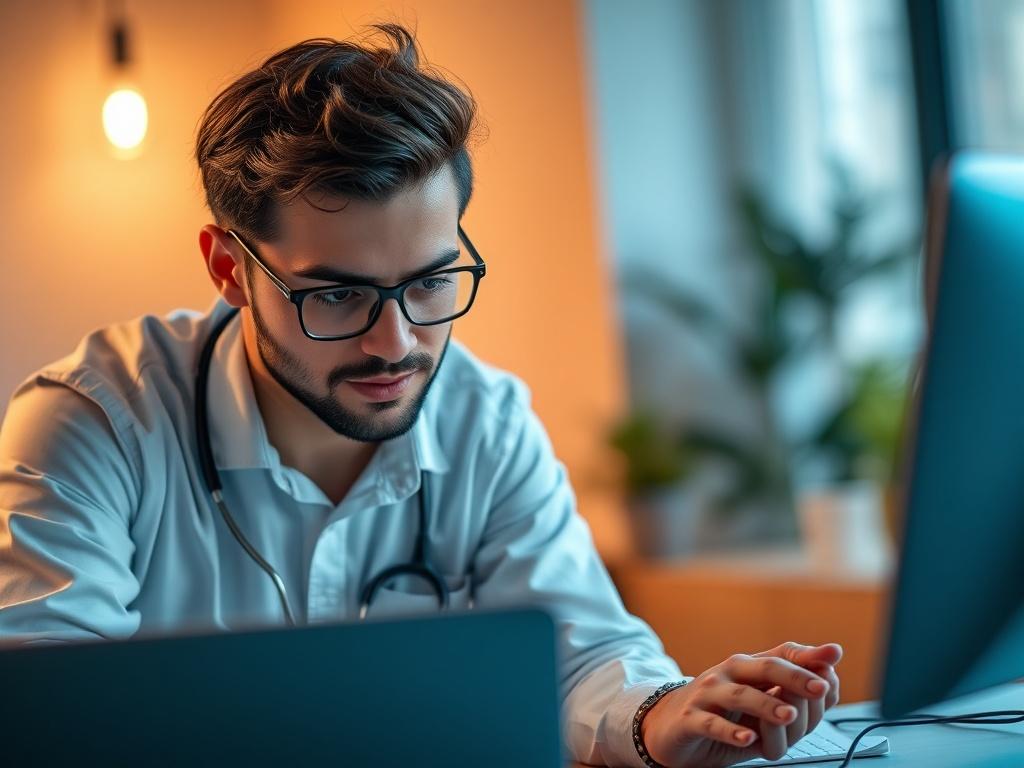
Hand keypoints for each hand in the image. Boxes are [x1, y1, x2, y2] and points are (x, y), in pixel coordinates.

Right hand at [639, 641, 842, 767]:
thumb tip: (830, 683)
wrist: (670, 726)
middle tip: (818, 688)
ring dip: (766, 705)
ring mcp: (707, 694)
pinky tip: (747, 738)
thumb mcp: (758, 704)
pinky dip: (730, 732)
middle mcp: (728, 673)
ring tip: (788, 716)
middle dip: (793, 676)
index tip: (834, 655)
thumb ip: (791, 696)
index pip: (781, 654)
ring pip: (740, 695)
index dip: (808, 655)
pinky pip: (711, 724)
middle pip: (763, 667)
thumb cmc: (721, 714)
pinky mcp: (690, 719)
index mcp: (748, 667)